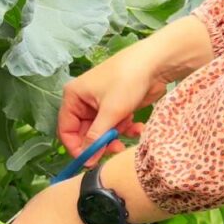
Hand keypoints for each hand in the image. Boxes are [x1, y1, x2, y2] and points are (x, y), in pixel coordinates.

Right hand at [58, 16, 214, 164]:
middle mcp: (84, 100)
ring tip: (128, 135)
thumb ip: (96, 137)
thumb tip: (86, 160)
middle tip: (115, 149)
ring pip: (103, 131)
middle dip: (101, 142)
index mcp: (74, 96)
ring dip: (116, 136)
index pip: (66, 129)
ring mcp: (101, 103)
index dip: (77, 147)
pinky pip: (116, 125)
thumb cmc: (127, 81)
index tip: (90, 161)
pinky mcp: (117, 105)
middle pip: (86, 132)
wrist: (156, 63)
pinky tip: (138, 127)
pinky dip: (126, 128)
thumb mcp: (110, 112)